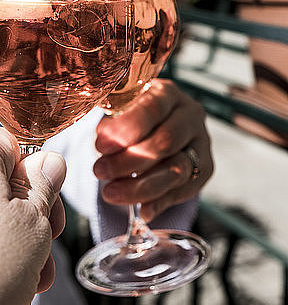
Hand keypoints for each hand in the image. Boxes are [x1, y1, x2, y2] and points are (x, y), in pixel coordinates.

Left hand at [94, 79, 213, 222]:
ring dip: (140, 187)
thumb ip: (113, 120)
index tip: (101, 145)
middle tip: (99, 171)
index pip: (151, 108)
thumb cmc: (134, 115)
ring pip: (176, 170)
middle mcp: (190, 115)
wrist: (157, 126)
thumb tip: (104, 137)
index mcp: (167, 93)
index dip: (125, 129)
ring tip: (110, 193)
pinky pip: (184, 190)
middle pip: (165, 142)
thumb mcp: (121, 107)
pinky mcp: (205, 169)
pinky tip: (142, 211)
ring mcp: (201, 142)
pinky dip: (161, 203)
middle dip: (128, 161)